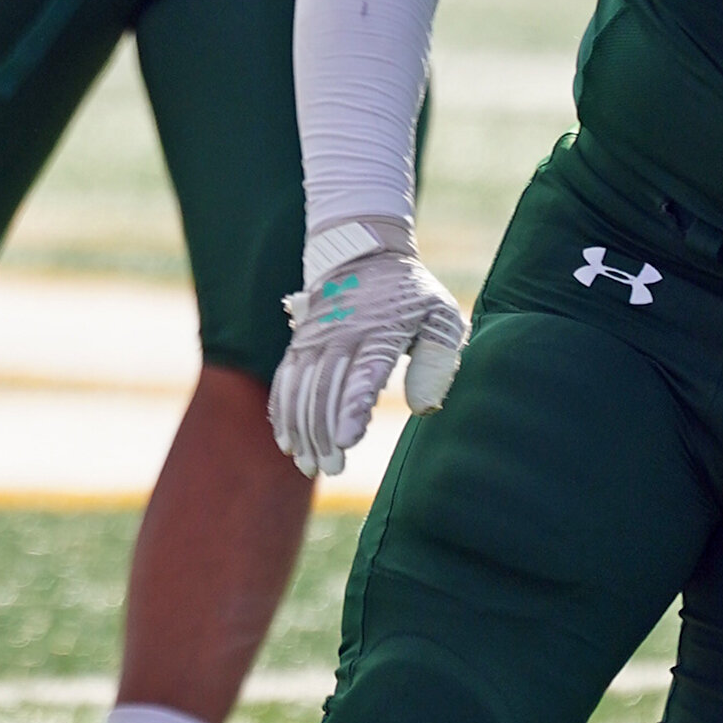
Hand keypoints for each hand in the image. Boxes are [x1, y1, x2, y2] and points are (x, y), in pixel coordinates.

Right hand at [269, 216, 468, 477]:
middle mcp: (340, 335)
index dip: (352, 408)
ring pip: (301, 389)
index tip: (348, 441)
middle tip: (331, 469)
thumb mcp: (440, 314)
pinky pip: (284, 380)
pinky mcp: (299, 343)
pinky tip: (286, 442)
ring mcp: (315, 339)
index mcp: (380, 330)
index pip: (363, 374)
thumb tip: (425, 409)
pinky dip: (282, 412)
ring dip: (302, 430)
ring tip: (309, 466)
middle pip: (326, 389)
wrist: (363, 253)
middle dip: (324, 433)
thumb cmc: (411, 293)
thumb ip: (439, 360)